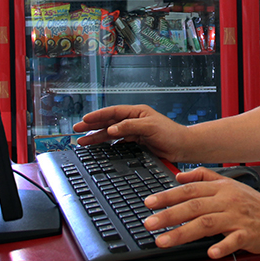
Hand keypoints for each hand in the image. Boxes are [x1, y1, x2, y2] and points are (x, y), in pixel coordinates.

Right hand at [72, 104, 187, 161]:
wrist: (183, 147)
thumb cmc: (171, 133)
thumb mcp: (149, 127)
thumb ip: (130, 127)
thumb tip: (112, 128)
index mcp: (137, 112)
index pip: (113, 112)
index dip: (98, 116)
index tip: (85, 119)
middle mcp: (134, 120)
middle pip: (108, 122)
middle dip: (92, 126)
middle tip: (76, 130)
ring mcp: (135, 131)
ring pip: (111, 133)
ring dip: (97, 137)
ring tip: (82, 141)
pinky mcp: (137, 142)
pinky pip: (118, 142)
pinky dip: (108, 145)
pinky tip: (99, 148)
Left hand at [143, 167, 259, 258]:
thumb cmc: (251, 203)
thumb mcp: (227, 183)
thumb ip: (202, 177)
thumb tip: (179, 176)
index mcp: (220, 189)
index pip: (189, 190)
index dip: (167, 196)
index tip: (149, 203)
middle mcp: (226, 201)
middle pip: (193, 207)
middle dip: (169, 215)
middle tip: (149, 223)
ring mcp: (237, 218)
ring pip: (207, 223)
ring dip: (183, 232)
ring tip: (164, 241)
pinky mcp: (247, 234)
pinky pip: (234, 240)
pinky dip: (222, 246)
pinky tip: (210, 252)